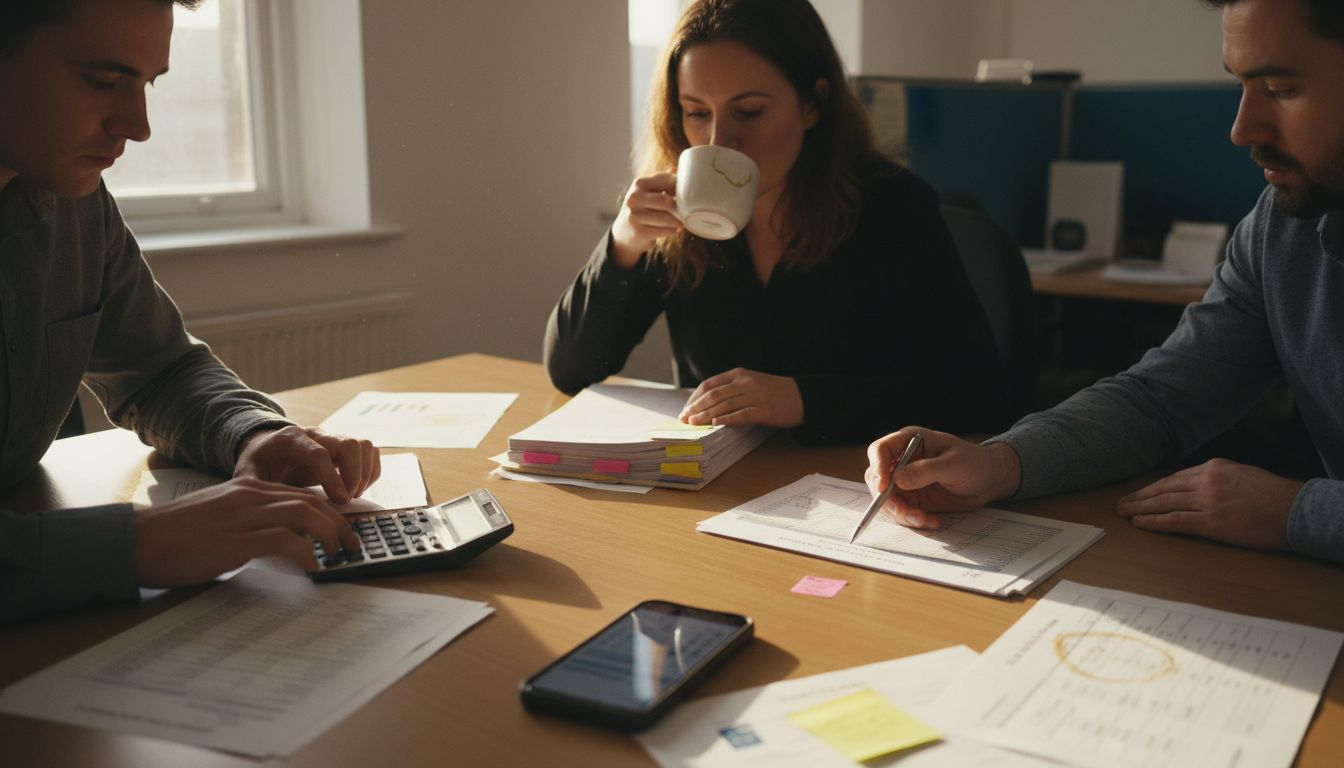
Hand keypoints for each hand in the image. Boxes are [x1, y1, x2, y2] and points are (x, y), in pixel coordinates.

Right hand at [133, 477, 361, 586]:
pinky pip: (282, 540)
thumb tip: (283, 542)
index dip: (328, 512)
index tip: (344, 530)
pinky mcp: (234, 539)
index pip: (301, 493)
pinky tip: (314, 567)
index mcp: (247, 487)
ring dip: (330, 534)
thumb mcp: (220, 519)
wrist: (138, 540)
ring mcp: (242, 515)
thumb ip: (250, 522)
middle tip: (353, 544)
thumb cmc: (175, 536)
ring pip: (304, 514)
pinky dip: (305, 552)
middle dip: (339, 523)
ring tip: (341, 554)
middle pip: (310, 501)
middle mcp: (249, 495)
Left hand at [234, 425, 379, 503]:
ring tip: (350, 496)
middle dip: (353, 477)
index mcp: (290, 439)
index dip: (332, 477)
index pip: (318, 454)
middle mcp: (316, 434)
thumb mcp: (247, 475)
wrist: (267, 449)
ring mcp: (334, 439)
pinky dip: (370, 473)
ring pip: (363, 446)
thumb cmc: (259, 463)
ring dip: (364, 475)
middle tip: (343, 501)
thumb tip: (273, 511)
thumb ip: (256, 489)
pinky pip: (370, 453)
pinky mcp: (346, 447)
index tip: (340, 500)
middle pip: (348, 444)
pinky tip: (355, 490)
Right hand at [611, 172, 680, 267]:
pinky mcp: (639, 232)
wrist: (623, 232)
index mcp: (639, 184)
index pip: (667, 180)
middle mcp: (634, 198)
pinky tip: (672, 229)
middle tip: (686, 211)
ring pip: (667, 218)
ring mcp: (634, 215)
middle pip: (667, 201)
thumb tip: (678, 170)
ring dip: (678, 221)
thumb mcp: (647, 192)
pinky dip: (672, 230)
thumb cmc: (641, 209)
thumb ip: (662, 180)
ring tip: (680, 221)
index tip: (685, 195)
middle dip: (679, 208)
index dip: (680, 188)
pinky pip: (665, 231)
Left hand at [679, 368, 803, 427]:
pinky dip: (726, 419)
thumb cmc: (773, 391)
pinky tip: (715, 424)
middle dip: (695, 407)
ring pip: (723, 405)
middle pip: (713, 395)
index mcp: (739, 374)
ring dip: (705, 415)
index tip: (685, 408)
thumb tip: (707, 402)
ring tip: (694, 423)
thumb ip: (731, 388)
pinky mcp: (763, 410)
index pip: (709, 384)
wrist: (801, 396)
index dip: (694, 397)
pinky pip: (741, 415)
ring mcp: (754, 396)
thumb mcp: (750, 382)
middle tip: (684, 419)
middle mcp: (745, 383)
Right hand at [864, 428, 1021, 529]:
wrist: (989, 481)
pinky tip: (932, 521)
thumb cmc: (975, 462)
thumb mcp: (954, 464)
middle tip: (907, 512)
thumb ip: (926, 470)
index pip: (880, 450)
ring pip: (887, 499)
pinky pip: (902, 512)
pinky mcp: (912, 499)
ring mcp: (905, 481)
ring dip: (901, 513)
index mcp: (909, 441)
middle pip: (877, 478)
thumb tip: (898, 479)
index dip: (878, 467)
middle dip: (888, 498)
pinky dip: (913, 520)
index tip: (885, 486)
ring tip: (924, 520)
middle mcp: (902, 460)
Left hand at [1115, 458, 1300, 549]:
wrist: (1295, 509)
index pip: (1175, 477)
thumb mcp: (1243, 475)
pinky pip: (1175, 521)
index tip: (1140, 492)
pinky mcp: (1212, 522)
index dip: (1154, 487)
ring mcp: (1208, 500)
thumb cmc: (1274, 496)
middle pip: (1164, 488)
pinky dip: (1154, 522)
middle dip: (1140, 496)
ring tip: (1123, 512)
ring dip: (1140, 508)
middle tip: (1120, 502)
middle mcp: (1207, 480)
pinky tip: (1140, 523)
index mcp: (1214, 467)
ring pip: (1165, 503)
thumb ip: (1219, 478)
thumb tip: (1198, 485)